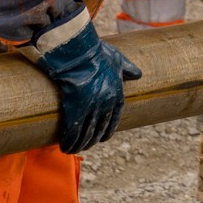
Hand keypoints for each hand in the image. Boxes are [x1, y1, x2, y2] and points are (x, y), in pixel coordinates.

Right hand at [30, 17, 141, 153]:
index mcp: (117, 93)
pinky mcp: (76, 109)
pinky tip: (64, 147)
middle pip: (100, 128)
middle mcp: (106, 103)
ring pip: (86, 132)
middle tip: (86, 146)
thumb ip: (128, 68)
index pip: (115, 118)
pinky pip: (73, 131)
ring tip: (73, 150)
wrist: (80, 52)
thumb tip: (138, 74)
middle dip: (92, 139)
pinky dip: (69, 141)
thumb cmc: (98, 53)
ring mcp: (92, 107)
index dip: (109, 129)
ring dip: (80, 144)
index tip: (104, 137)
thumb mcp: (118, 59)